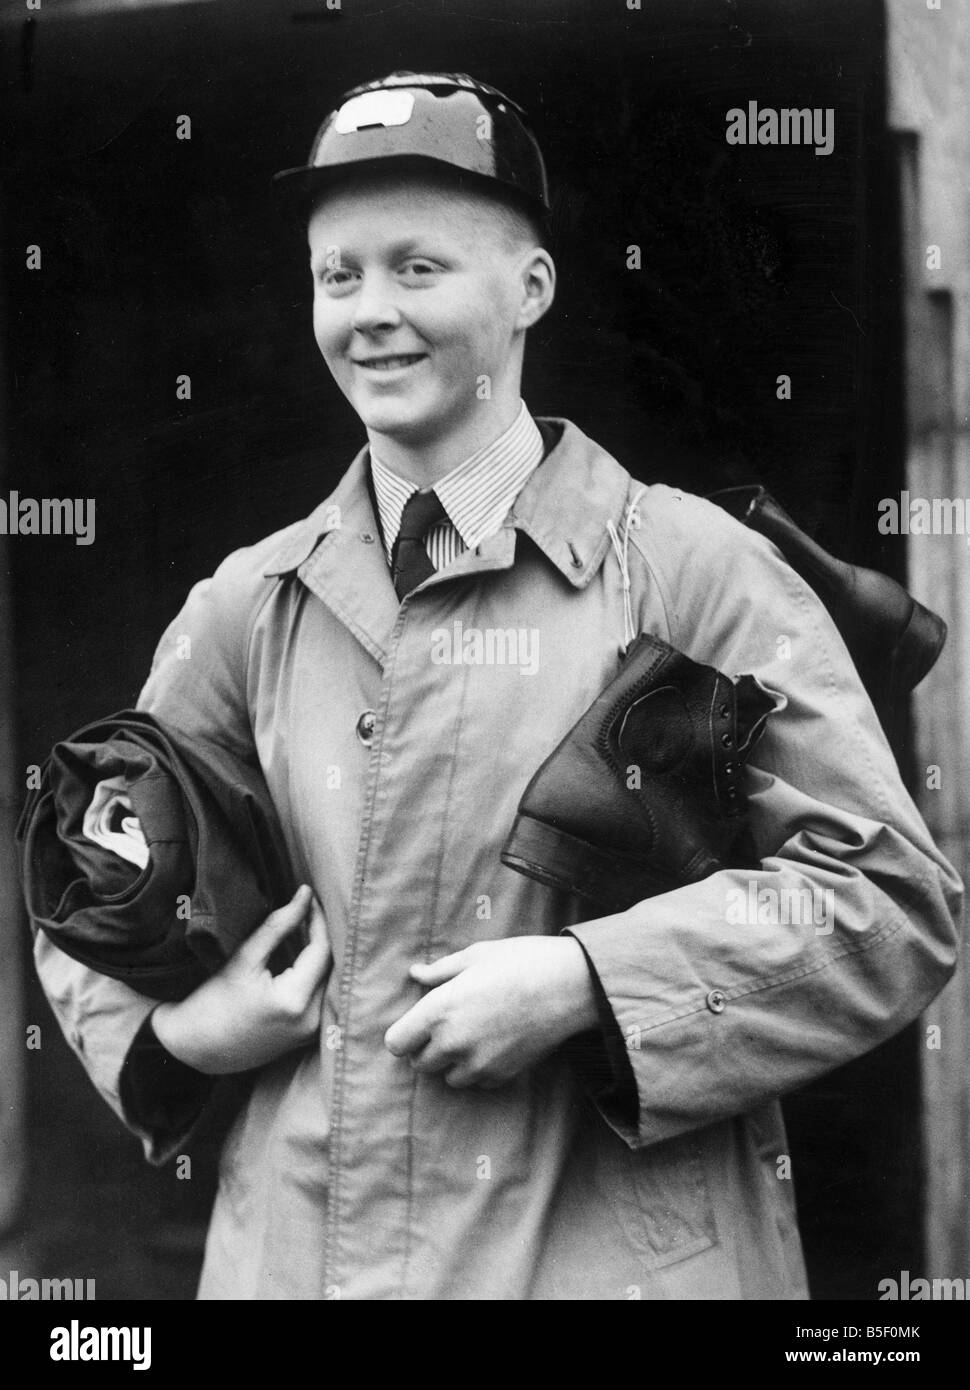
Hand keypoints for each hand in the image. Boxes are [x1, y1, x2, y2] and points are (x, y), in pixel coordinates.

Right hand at [151, 884, 330, 1074]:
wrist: (194, 1048)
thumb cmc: (213, 1002)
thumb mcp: (244, 959)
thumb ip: (279, 925)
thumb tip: (306, 894)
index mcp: (294, 1001)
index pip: (321, 950)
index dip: (318, 921)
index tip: (309, 898)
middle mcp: (311, 1020)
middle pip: (329, 966)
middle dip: (321, 936)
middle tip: (309, 909)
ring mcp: (310, 1032)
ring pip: (328, 981)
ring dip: (320, 955)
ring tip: (307, 928)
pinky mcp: (306, 1037)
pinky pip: (320, 997)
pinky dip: (314, 975)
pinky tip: (302, 958)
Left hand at [384, 935, 598, 1089]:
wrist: (569, 986)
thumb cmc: (520, 961)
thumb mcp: (475, 956)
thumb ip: (440, 970)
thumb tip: (416, 973)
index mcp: (438, 1010)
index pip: (396, 1043)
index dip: (404, 1034)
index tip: (417, 1024)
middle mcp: (452, 1043)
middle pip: (419, 1064)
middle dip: (427, 1048)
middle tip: (447, 1026)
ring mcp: (478, 1063)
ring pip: (448, 1077)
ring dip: (453, 1062)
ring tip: (473, 1035)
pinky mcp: (502, 1075)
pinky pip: (478, 1081)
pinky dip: (479, 1069)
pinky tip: (495, 1043)